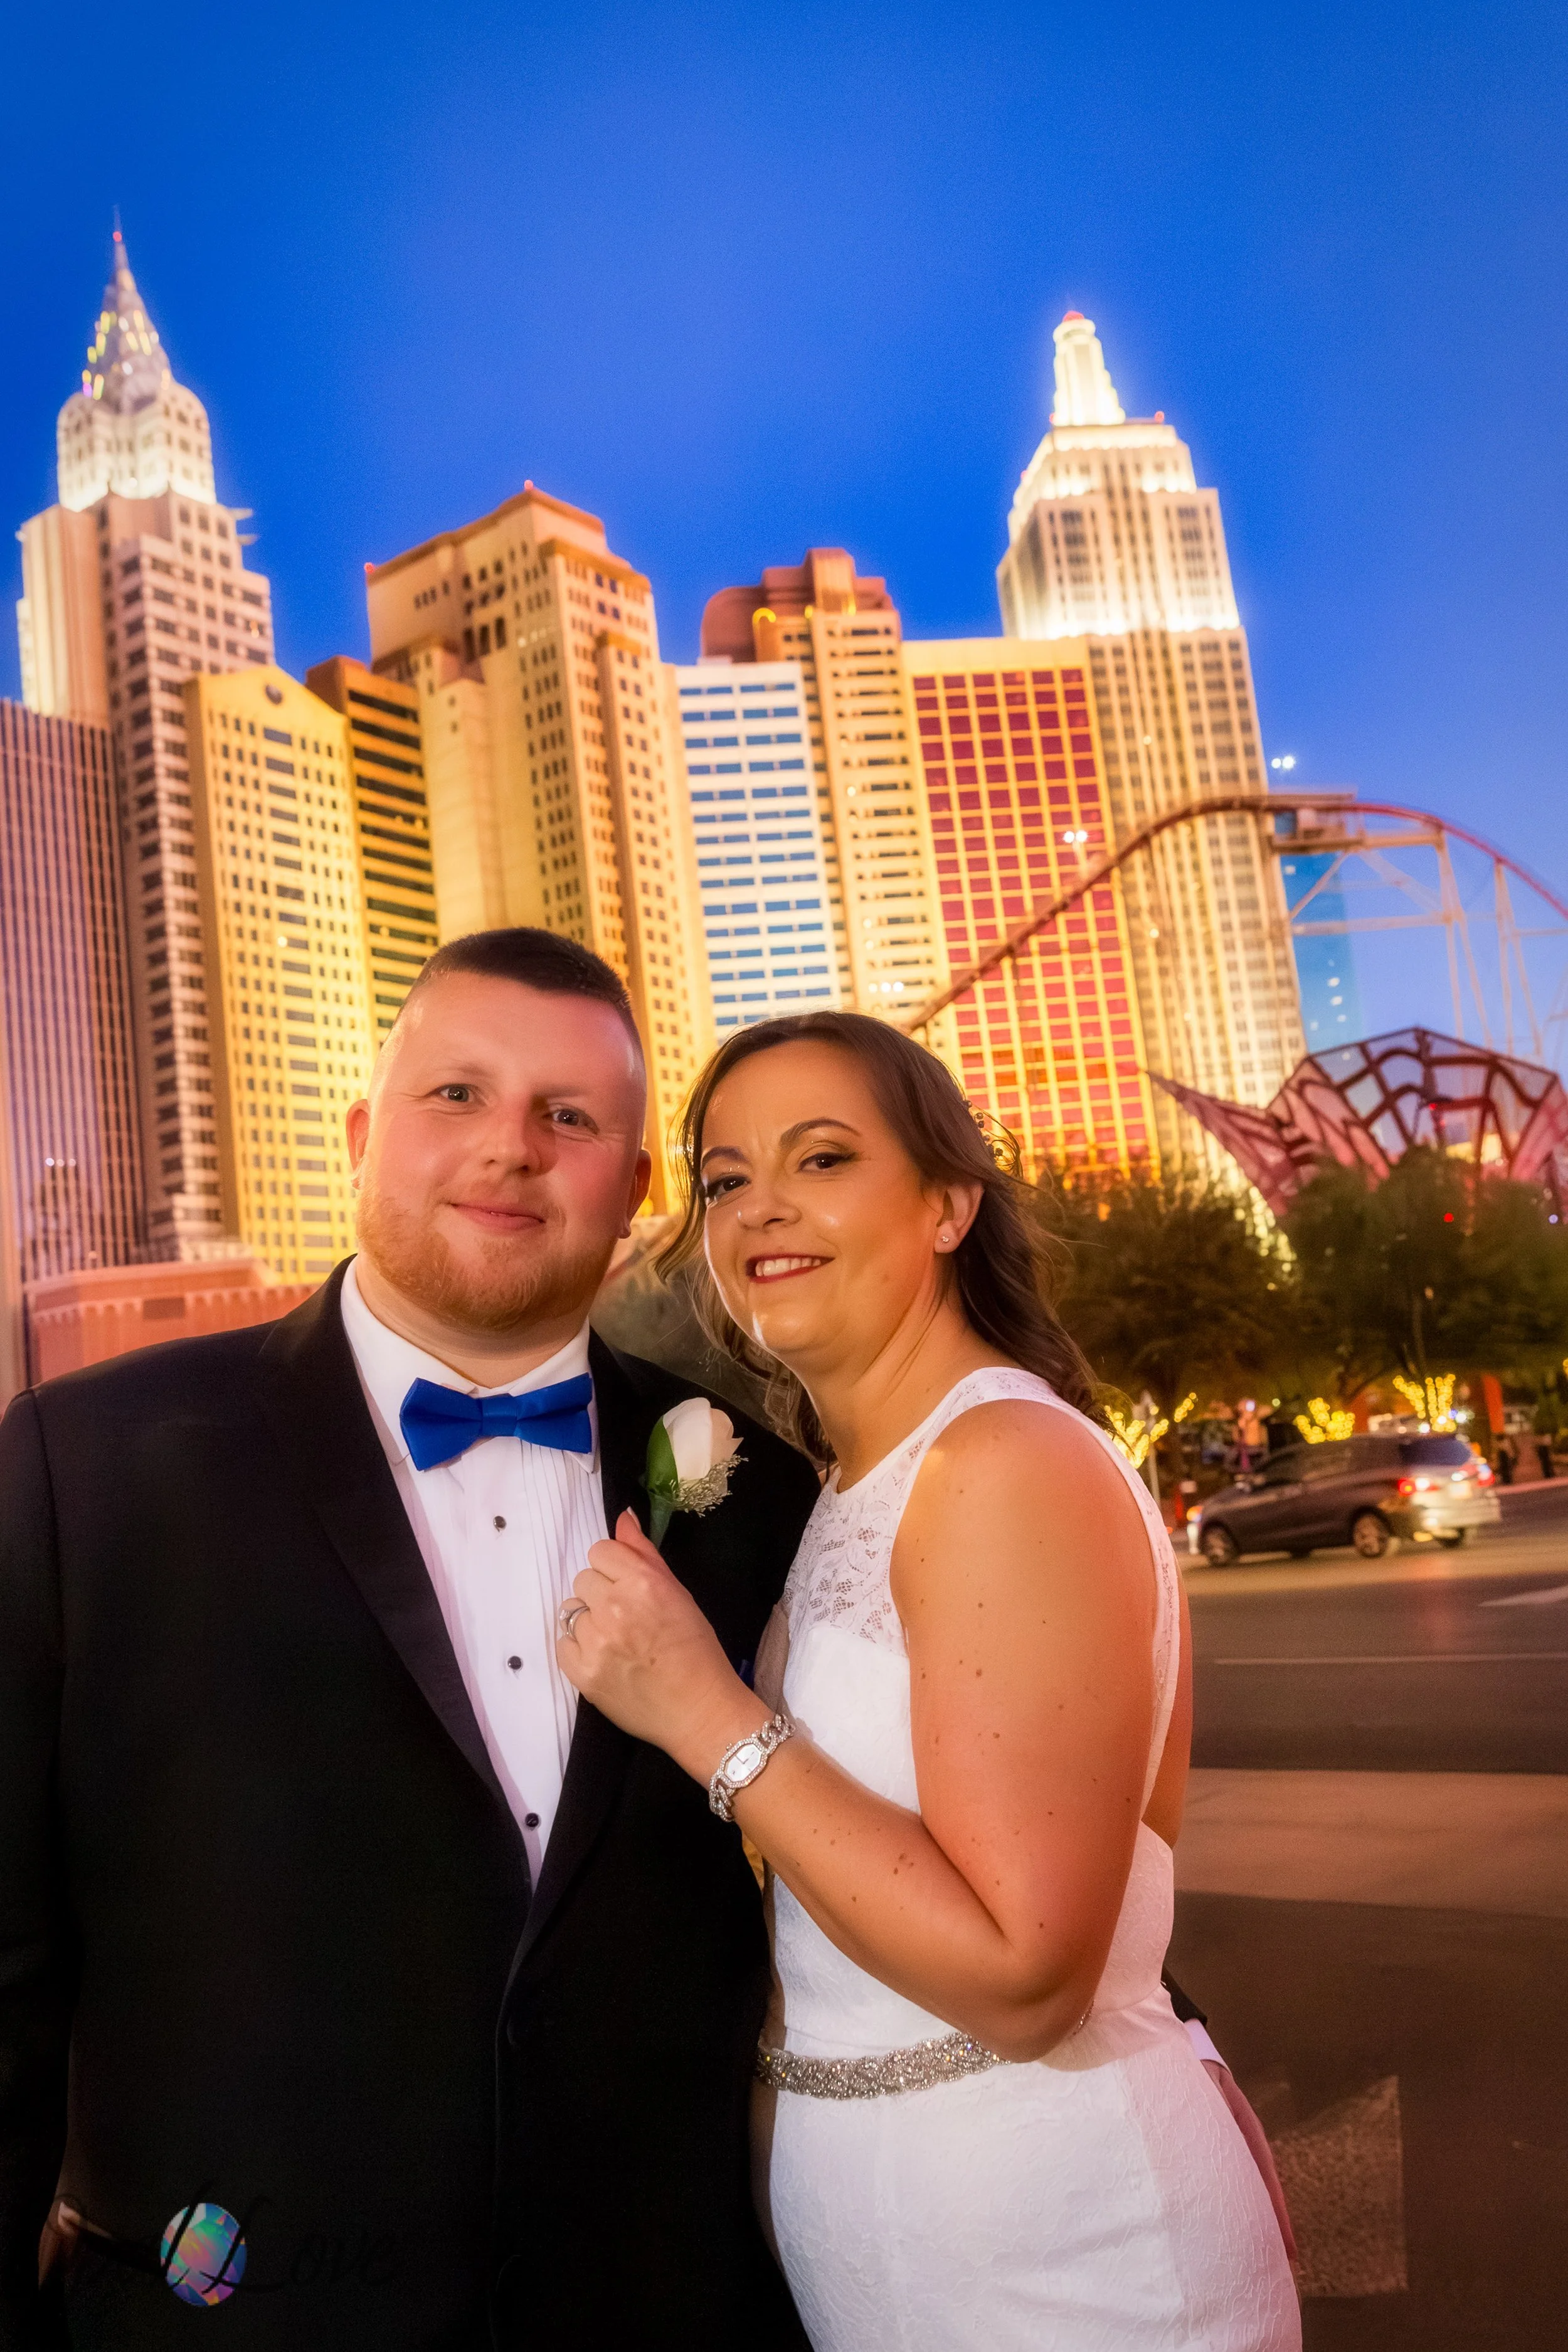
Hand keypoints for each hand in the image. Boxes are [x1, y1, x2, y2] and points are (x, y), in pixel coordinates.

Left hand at [556, 1510, 764, 1780]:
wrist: (700, 1711)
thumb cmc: (696, 1650)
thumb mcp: (679, 1594)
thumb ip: (645, 1554)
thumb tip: (622, 1517)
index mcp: (643, 1583)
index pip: (600, 1551)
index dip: (614, 1568)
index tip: (629, 1587)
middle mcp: (615, 1607)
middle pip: (583, 1579)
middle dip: (601, 1594)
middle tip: (627, 1619)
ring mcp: (595, 1642)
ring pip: (571, 1612)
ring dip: (590, 1622)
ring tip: (617, 1642)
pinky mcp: (582, 1673)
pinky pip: (563, 1644)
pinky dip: (579, 1650)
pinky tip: (605, 1659)